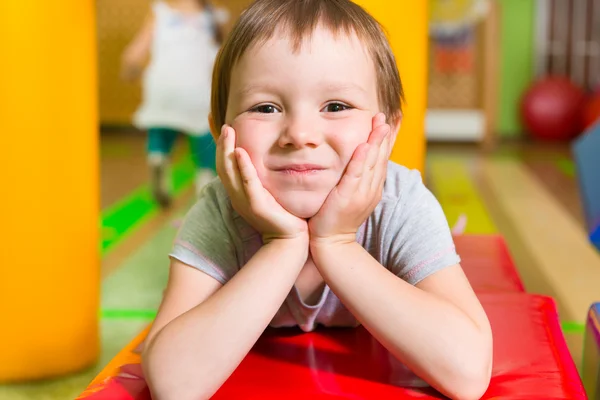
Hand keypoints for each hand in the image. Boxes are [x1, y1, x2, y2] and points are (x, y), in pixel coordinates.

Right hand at [216, 125, 308, 242]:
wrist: (290, 238)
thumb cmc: (282, 214)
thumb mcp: (269, 193)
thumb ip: (263, 179)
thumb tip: (267, 159)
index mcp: (239, 193)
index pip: (225, 167)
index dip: (223, 148)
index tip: (226, 129)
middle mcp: (237, 196)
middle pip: (223, 167)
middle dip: (222, 145)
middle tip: (226, 126)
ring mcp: (245, 201)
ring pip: (230, 172)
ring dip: (227, 150)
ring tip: (229, 131)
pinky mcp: (256, 206)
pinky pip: (247, 183)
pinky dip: (242, 167)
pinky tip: (240, 152)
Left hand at [308, 113, 390, 245]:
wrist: (331, 243)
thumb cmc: (337, 218)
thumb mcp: (351, 195)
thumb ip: (356, 179)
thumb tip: (359, 163)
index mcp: (373, 187)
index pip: (383, 159)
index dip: (388, 140)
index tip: (393, 121)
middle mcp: (371, 189)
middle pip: (381, 158)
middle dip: (385, 135)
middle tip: (387, 115)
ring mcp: (361, 193)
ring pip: (372, 163)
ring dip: (377, 142)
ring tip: (380, 123)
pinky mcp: (347, 197)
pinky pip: (355, 175)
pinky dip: (360, 160)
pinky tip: (364, 146)